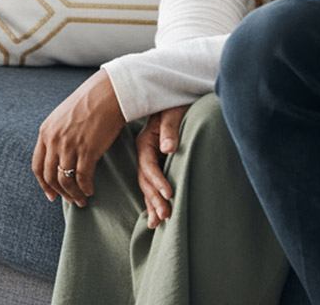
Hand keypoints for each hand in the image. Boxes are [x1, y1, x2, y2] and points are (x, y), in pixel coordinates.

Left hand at [32, 70, 125, 207]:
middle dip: (59, 193)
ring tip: (81, 200)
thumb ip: (57, 134)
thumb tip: (59, 157)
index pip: (38, 166)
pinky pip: (82, 177)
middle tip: (69, 200)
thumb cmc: (90, 102)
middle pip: (50, 177)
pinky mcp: (88, 150)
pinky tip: (90, 191)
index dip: (43, 184)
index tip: (51, 195)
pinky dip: (85, 188)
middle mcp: (54, 140)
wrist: (109, 93)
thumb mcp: (63, 116)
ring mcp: (70, 145)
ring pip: (65, 180)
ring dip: (73, 194)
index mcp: (46, 131)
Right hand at [136, 105, 187, 227]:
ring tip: (159, 222)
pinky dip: (153, 201)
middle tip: (166, 215)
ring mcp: (149, 160)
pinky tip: (154, 218)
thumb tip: (168, 148)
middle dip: (155, 199)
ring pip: (147, 186)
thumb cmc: (175, 104)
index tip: (170, 194)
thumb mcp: (172, 112)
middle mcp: (144, 153)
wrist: (174, 97)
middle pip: (146, 180)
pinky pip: (152, 185)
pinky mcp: (156, 164)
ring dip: (152, 204)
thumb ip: (169, 130)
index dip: (158, 181)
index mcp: (145, 142)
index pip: (149, 166)